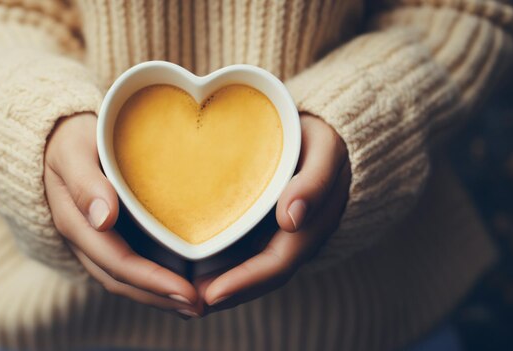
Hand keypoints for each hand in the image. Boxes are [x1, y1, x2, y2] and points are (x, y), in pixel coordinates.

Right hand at [44, 112, 200, 317]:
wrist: (56, 138)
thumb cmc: (70, 139)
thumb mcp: (73, 152)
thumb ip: (86, 183)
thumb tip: (104, 219)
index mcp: (76, 223)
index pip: (117, 262)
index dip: (151, 281)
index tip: (186, 290)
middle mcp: (85, 240)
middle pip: (122, 281)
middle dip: (160, 297)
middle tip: (201, 306)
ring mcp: (93, 242)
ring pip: (124, 280)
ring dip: (158, 297)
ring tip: (196, 304)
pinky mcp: (105, 237)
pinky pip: (127, 266)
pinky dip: (152, 280)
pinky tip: (179, 281)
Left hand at [197, 113, 350, 313]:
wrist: (317, 131)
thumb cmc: (318, 137)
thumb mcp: (325, 149)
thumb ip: (315, 182)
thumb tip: (291, 221)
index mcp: (314, 224)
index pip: (279, 264)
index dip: (247, 282)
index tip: (211, 293)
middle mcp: (298, 236)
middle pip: (263, 275)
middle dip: (229, 292)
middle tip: (189, 301)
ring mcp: (282, 233)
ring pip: (253, 268)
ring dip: (224, 285)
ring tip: (186, 293)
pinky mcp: (266, 225)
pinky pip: (246, 251)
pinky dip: (225, 264)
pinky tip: (196, 267)